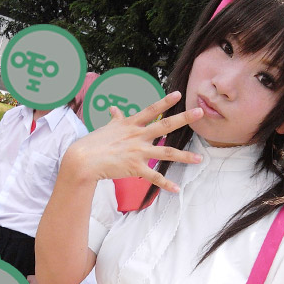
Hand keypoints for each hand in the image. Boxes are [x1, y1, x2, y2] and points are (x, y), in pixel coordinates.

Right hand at [63, 91, 203, 193]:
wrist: (82, 159)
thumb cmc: (93, 143)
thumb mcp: (106, 127)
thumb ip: (115, 118)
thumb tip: (113, 108)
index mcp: (131, 124)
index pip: (152, 109)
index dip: (165, 101)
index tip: (179, 94)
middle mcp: (138, 135)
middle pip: (165, 125)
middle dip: (184, 118)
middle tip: (201, 112)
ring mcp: (138, 151)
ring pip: (166, 152)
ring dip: (184, 156)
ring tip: (200, 159)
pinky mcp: (135, 167)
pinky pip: (154, 177)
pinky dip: (166, 184)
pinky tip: (176, 189)